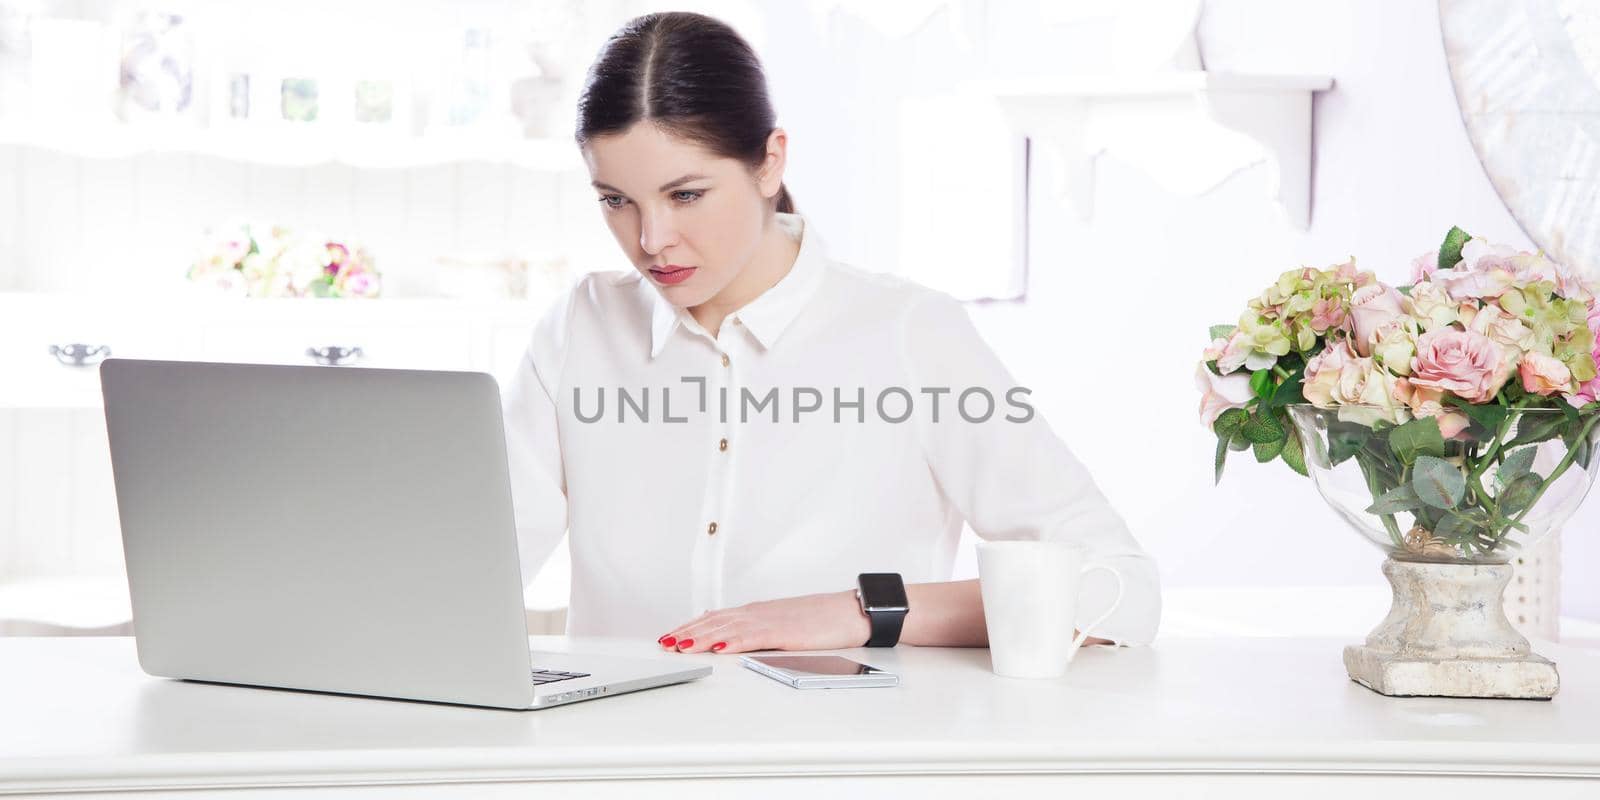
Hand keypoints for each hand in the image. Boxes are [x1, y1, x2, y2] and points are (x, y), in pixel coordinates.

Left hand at [657, 590, 870, 653]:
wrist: (851, 611)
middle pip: (714, 621)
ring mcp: (770, 620)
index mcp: (757, 612)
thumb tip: (731, 637)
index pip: (715, 618)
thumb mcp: (783, 624)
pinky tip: (718, 646)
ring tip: (680, 645)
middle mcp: (758, 612)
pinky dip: (733, 641)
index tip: (670, 635)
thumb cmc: (822, 620)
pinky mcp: (784, 631)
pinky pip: (753, 636)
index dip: (690, 626)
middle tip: (664, 642)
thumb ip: (757, 630)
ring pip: (728, 627)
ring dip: (701, 636)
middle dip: (687, 632)